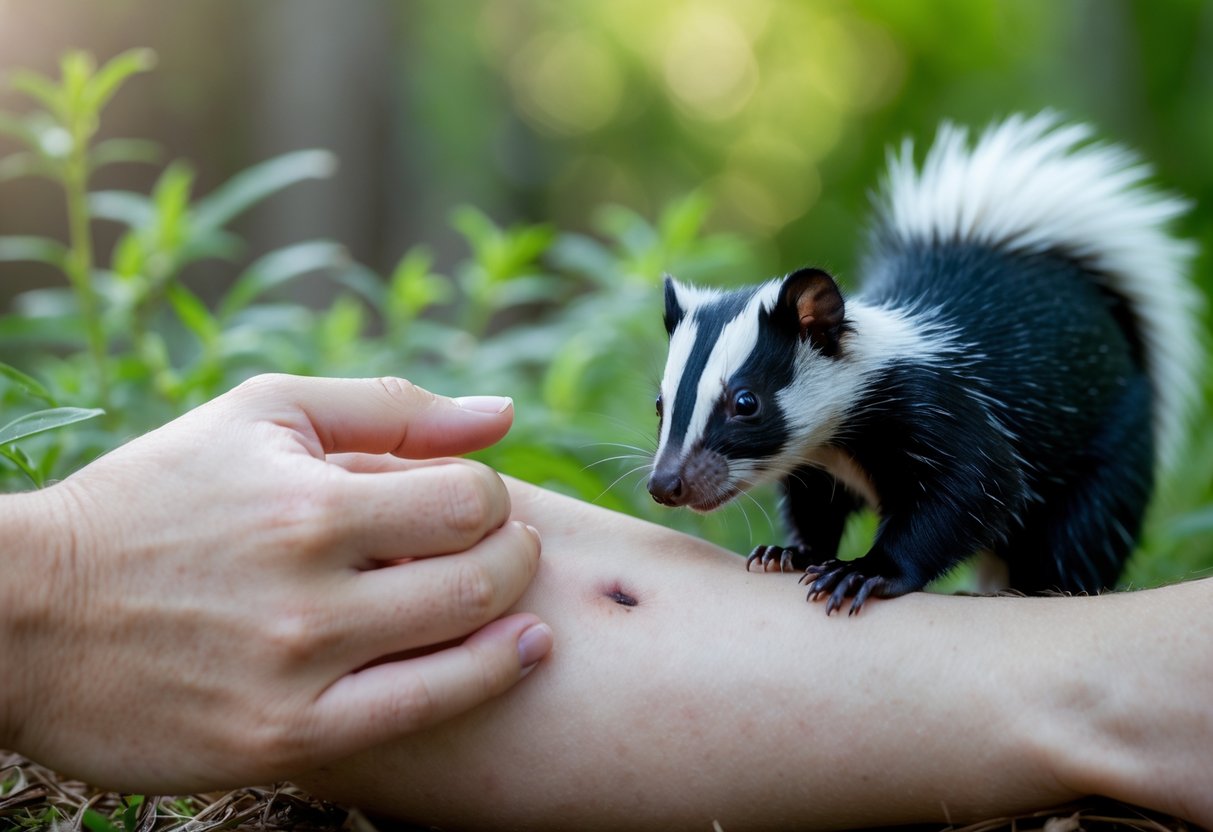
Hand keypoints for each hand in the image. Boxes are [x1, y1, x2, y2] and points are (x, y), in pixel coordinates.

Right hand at [0, 374, 550, 792]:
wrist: (25, 613)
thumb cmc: (154, 498)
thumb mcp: (261, 418)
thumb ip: (389, 410)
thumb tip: (504, 415)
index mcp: (306, 502)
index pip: (469, 496)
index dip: (488, 495)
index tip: (471, 502)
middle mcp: (308, 592)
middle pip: (482, 571)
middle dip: (513, 552)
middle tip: (505, 546)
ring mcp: (298, 673)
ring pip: (465, 640)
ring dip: (513, 612)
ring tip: (514, 599)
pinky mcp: (282, 739)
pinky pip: (421, 713)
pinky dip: (486, 677)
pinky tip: (514, 651)